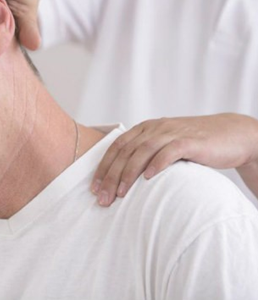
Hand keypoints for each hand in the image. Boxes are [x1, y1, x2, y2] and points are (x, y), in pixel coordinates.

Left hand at [91, 113, 257, 205]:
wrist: (231, 134)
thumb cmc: (195, 145)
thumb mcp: (164, 146)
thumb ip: (145, 155)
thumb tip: (122, 179)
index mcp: (145, 129)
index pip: (116, 147)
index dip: (103, 167)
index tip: (94, 188)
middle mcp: (155, 128)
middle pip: (125, 151)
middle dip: (111, 176)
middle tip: (102, 198)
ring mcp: (172, 133)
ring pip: (142, 151)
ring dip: (128, 173)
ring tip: (120, 194)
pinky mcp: (190, 141)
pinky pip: (169, 151)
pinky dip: (157, 164)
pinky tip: (148, 179)